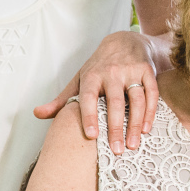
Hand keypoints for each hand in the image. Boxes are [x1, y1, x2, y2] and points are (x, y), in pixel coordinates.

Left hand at [34, 30, 157, 154]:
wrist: (125, 40)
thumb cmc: (99, 66)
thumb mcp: (79, 79)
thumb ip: (61, 100)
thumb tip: (37, 114)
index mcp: (91, 75)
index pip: (89, 98)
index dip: (89, 116)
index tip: (91, 136)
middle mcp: (111, 72)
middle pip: (115, 103)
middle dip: (116, 128)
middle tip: (117, 150)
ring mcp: (131, 71)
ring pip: (136, 101)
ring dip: (135, 125)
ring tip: (132, 145)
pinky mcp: (147, 71)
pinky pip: (151, 94)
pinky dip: (150, 113)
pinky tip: (146, 129)